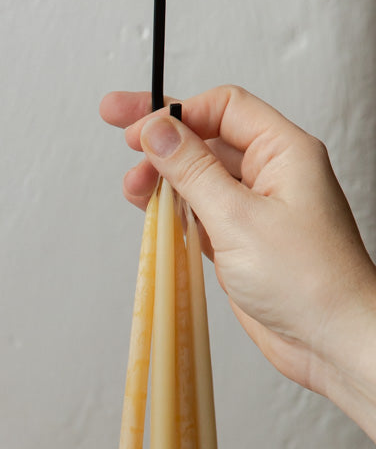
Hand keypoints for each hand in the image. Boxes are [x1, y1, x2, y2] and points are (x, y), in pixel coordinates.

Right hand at [101, 87, 375, 404]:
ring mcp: (256, 210)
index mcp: (284, 153)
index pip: (224, 109)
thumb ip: (193, 171)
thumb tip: (158, 130)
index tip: (138, 127)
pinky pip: (201, 213)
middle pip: (207, 137)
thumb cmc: (309, 280)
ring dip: (163, 177)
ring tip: (133, 188)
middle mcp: (272, 174)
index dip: (178, 112)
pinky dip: (174, 210)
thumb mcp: (238, 218)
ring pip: (200, 177)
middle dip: (161, 134)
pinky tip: (152, 211)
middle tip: (116, 122)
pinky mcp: (242, 243)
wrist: (331, 339)